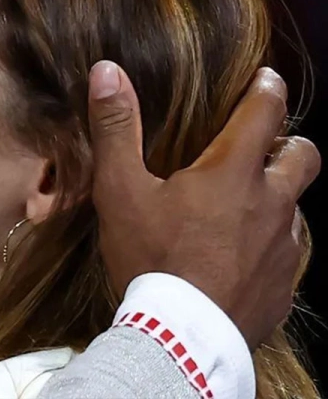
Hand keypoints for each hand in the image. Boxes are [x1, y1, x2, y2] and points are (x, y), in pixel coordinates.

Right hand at [87, 60, 318, 347]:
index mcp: (234, 172)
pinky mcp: (284, 285)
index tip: (265, 78)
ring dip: (275, 197)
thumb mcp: (120, 190)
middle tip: (260, 146)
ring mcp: (283, 247)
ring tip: (241, 209)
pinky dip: (268, 243)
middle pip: (302, 156)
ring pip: (295, 206)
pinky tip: (239, 258)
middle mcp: (271, 202)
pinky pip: (286, 253)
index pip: (266, 111)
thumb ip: (116, 128)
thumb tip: (107, 70)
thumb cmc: (150, 256)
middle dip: (287, 143)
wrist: (181, 339)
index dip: (267, 88)